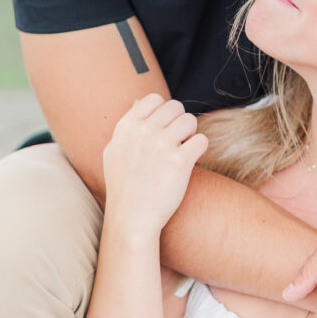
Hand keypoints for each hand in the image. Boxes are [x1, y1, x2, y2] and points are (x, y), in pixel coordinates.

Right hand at [102, 93, 207, 235]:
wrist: (131, 218)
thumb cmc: (124, 187)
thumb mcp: (115, 152)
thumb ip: (127, 126)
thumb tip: (138, 102)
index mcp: (126, 127)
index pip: (154, 99)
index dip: (164, 111)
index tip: (164, 128)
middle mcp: (143, 131)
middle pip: (175, 107)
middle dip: (179, 122)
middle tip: (177, 141)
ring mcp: (161, 145)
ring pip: (190, 120)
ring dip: (190, 134)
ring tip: (183, 151)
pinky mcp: (180, 161)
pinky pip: (202, 140)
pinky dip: (200, 149)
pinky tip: (190, 161)